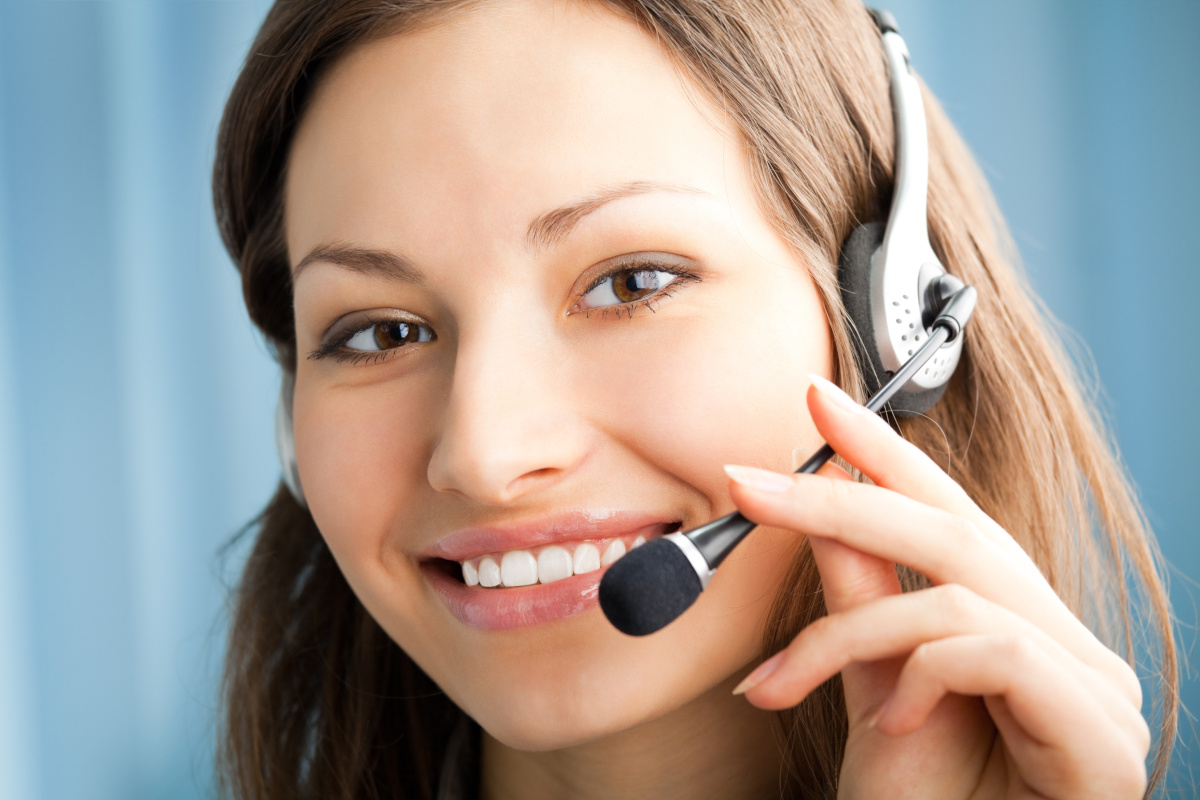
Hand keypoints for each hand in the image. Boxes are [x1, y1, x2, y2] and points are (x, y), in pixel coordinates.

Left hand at [724, 375, 1149, 799]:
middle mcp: (1067, 643)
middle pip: (955, 534)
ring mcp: (1096, 685)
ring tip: (785, 683)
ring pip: (956, 595)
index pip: (951, 514)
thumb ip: (861, 598)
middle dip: (840, 500)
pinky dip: (921, 676)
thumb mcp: (871, 685)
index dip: (886, 451)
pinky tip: (893, 725)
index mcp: (1017, 625)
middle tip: (747, 483)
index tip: (818, 400)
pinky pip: (993, 651)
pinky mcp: (1099, 728)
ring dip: (851, 631)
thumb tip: (824, 508)